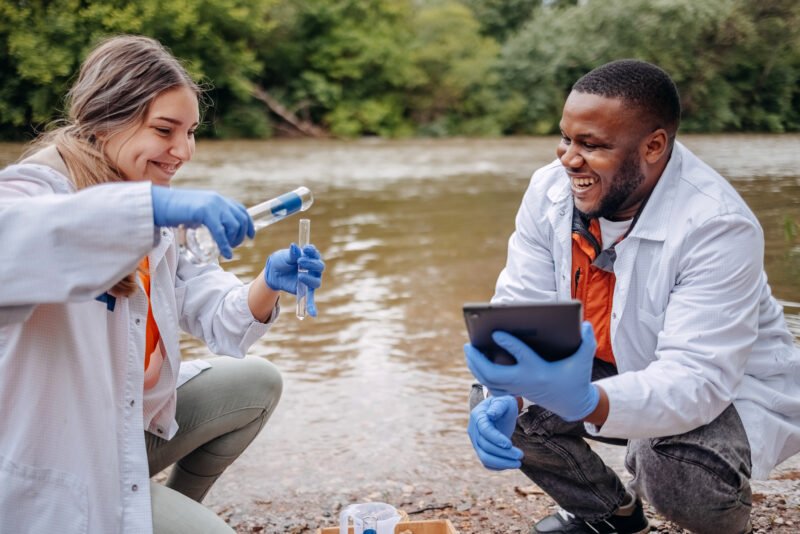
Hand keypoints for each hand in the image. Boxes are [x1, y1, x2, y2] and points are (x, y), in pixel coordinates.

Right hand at [151, 186, 253, 258]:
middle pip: (240, 219)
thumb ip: (209, 217)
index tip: (251, 235)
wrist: (159, 204)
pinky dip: (226, 245)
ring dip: (234, 241)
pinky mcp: (204, 213)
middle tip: (235, 246)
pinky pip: (220, 232)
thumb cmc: (176, 210)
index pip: (241, 210)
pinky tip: (226, 254)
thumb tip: (218, 230)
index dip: (248, 224)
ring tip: (229, 250)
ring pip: (233, 226)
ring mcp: (212, 205)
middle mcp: (218, 200)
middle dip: (242, 235)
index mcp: (218, 199)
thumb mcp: (198, 210)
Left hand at [264, 243, 324, 315]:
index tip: (306, 249)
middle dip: (311, 264)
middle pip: (319, 267)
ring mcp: (310, 279)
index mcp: (309, 257)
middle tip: (300, 261)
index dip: (312, 251)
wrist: (273, 273)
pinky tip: (312, 314)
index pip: (315, 254)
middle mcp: (313, 268)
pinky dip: (311, 305)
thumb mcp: (283, 256)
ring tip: (300, 276)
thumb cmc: (281, 261)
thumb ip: (291, 254)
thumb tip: (294, 247)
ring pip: (316, 281)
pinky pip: (310, 298)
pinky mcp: (305, 290)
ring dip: (310, 279)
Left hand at [465, 321, 599, 421]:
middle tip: (468, 344)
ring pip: (489, 381)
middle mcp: (524, 380)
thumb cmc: (576, 378)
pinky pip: (491, 384)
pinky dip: (480, 373)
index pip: (521, 356)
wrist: (572, 404)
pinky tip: (475, 362)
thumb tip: (585, 324)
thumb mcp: (584, 361)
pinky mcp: (514, 390)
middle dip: (478, 360)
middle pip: (494, 374)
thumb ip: (587, 342)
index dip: (508, 343)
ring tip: (468, 349)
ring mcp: (517, 387)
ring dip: (475, 366)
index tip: (495, 332)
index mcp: (539, 371)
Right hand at [468, 396, 522, 469]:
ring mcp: (475, 442)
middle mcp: (473, 430)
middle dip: (503, 453)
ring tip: (518, 463)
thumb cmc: (504, 404)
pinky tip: (511, 464)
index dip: (496, 439)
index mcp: (478, 416)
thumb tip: (491, 415)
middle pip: (485, 446)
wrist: (499, 410)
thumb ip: (498, 407)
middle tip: (521, 455)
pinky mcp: (480, 450)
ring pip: (484, 457)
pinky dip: (498, 466)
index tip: (510, 444)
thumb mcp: (503, 401)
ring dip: (502, 463)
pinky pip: (486, 462)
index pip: (485, 431)